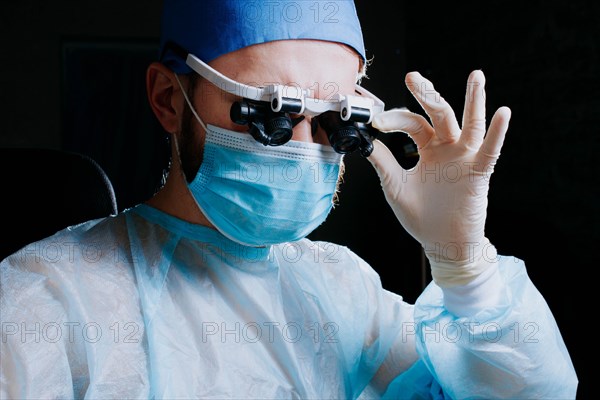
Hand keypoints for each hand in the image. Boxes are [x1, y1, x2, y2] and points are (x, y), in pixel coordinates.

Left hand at [368, 70, 510, 286]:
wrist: (441, 243)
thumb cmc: (420, 216)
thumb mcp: (395, 186)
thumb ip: (383, 163)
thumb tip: (365, 141)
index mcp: (427, 149)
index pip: (413, 123)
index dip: (395, 120)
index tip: (376, 122)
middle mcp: (447, 148)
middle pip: (439, 114)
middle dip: (427, 94)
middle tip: (412, 77)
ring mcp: (464, 158)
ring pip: (470, 124)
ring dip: (474, 100)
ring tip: (476, 75)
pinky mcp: (478, 173)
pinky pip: (490, 150)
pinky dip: (497, 132)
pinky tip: (502, 112)